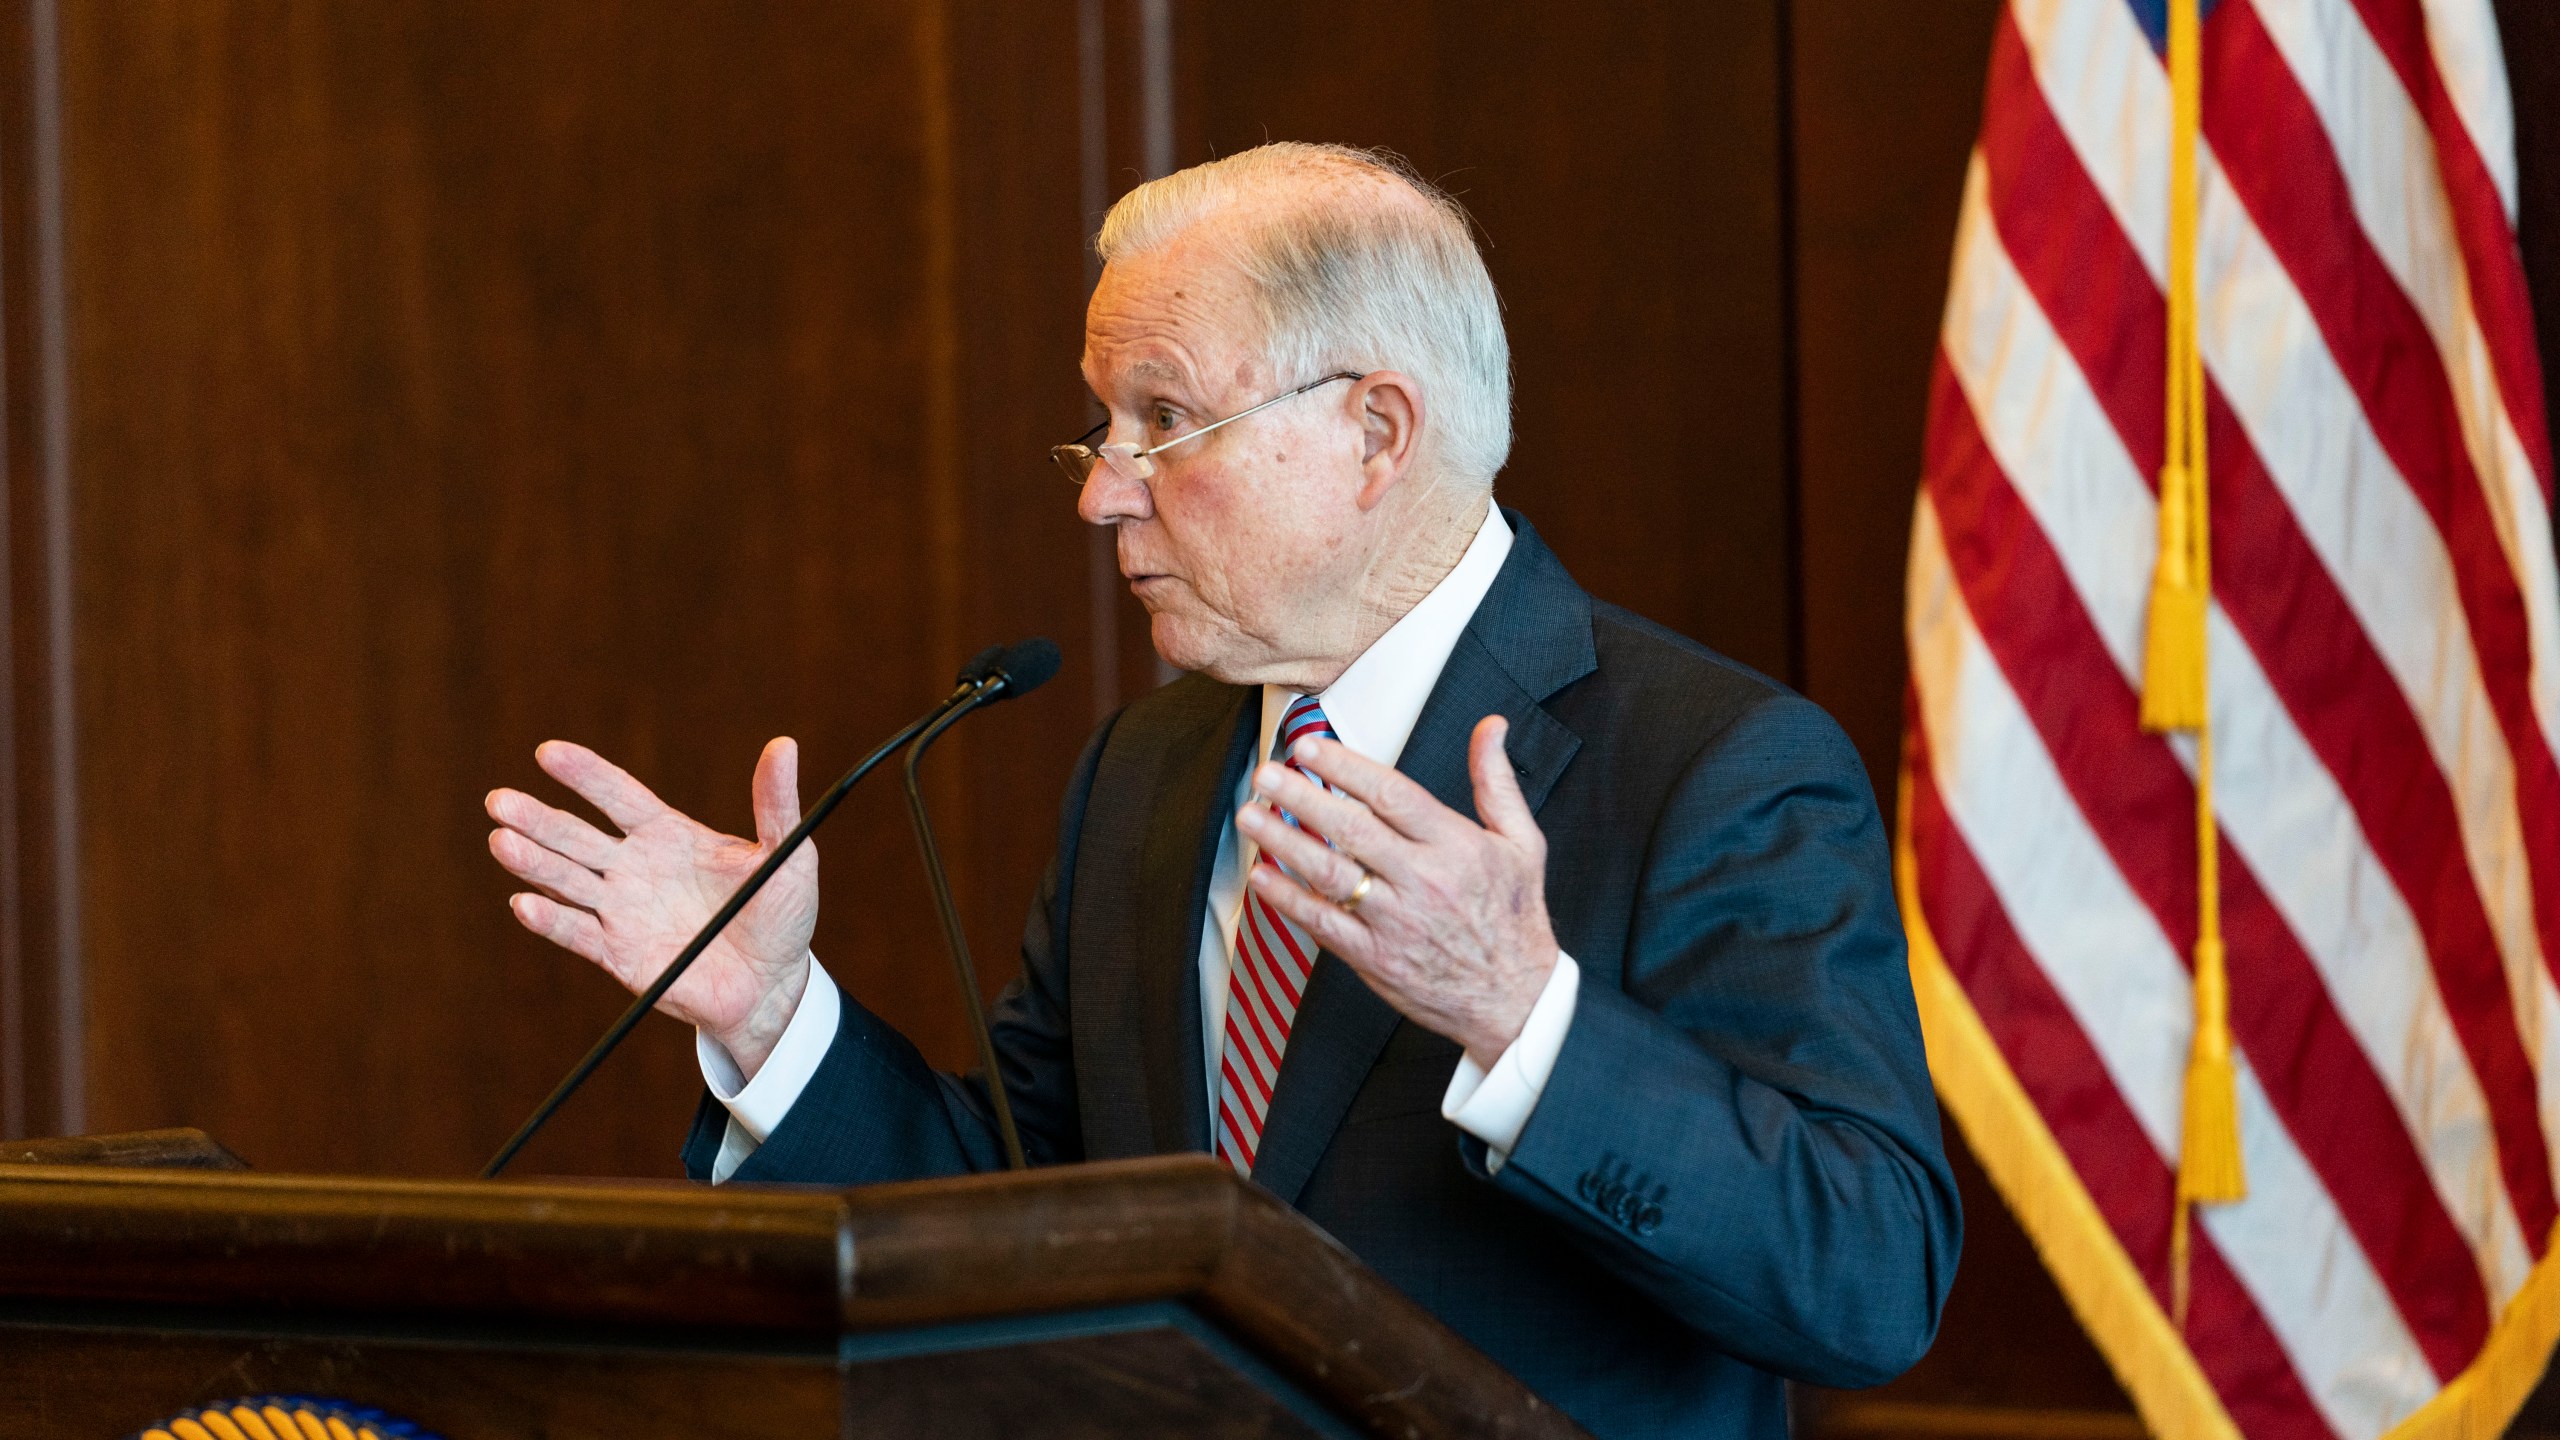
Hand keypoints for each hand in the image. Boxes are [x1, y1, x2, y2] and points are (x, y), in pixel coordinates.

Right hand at [485, 738, 817, 1077]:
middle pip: (577, 836)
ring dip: (532, 862)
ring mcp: (622, 911)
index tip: (549, 753)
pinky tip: (525, 903)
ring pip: (566, 880)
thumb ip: (775, 803)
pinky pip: (577, 934)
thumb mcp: (788, 854)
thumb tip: (784, 745)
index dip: (585, 775)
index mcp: (669, 835)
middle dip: (538, 817)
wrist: (774, 985)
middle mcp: (635, 867)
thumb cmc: (782, 915)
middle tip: (499, 799)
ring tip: (501, 840)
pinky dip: (550, 920)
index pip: (618, 796)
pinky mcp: (618, 954)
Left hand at [1237, 715, 1558, 1066]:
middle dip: (1301, 797)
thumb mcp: (1522, 843)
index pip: (1391, 795)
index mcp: (1455, 846)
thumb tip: (1490, 728)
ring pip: (1329, 874)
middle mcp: (1422, 880)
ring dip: (1283, 842)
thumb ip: (1496, 781)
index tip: (1309, 748)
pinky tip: (1262, 877)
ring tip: (1250, 816)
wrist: (1515, 1000)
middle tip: (1266, 775)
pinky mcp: (1375, 957)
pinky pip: (1323, 923)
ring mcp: (1395, 921)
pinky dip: (1288, 900)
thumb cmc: (1515, 919)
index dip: (1345, 768)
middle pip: (1351, 829)